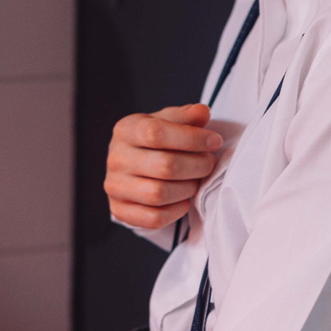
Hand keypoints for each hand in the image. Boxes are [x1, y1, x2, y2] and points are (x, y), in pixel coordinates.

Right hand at [104, 104, 223, 230]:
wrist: (131, 167)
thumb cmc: (155, 142)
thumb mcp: (168, 122)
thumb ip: (186, 117)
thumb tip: (202, 112)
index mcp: (126, 130)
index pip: (156, 133)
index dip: (191, 138)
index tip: (214, 141)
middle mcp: (116, 158)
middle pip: (164, 166)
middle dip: (197, 166)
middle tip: (209, 163)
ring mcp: (115, 186)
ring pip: (159, 194)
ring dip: (188, 189)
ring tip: (196, 181)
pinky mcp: (119, 210)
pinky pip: (154, 218)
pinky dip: (176, 211)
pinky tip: (183, 200)